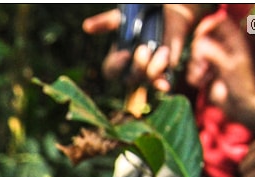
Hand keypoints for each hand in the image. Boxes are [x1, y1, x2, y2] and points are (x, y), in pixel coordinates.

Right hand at [84, 4, 199, 93]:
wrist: (168, 14)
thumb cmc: (142, 17)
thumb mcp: (122, 19)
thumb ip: (106, 23)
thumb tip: (86, 26)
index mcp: (119, 58)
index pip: (111, 71)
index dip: (116, 66)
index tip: (125, 54)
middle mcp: (132, 68)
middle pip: (129, 80)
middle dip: (137, 66)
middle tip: (144, 49)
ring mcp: (148, 71)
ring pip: (146, 81)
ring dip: (153, 69)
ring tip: (162, 51)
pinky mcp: (165, 70)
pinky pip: (162, 83)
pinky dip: (162, 84)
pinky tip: (165, 83)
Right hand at [186, 13, 254, 122]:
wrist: (239, 105)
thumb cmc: (240, 84)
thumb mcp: (228, 66)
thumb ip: (213, 53)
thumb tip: (198, 43)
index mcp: (233, 40)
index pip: (218, 22)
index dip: (207, 26)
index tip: (199, 37)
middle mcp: (222, 48)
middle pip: (201, 39)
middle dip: (197, 52)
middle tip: (201, 65)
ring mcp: (213, 60)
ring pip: (194, 56)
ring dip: (194, 67)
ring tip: (202, 77)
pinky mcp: (205, 73)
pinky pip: (192, 70)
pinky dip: (194, 77)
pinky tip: (202, 83)